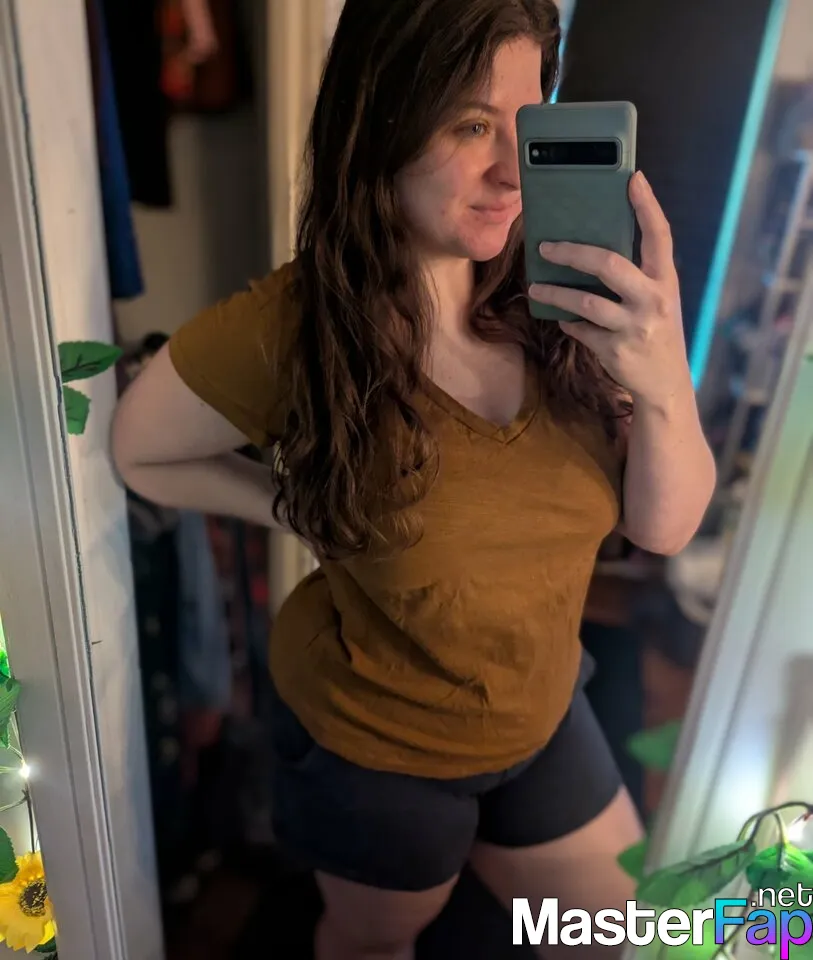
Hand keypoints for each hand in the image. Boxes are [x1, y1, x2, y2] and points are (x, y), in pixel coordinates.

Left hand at [528, 171, 691, 410]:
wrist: (665, 383)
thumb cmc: (656, 331)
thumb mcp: (657, 299)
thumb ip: (636, 276)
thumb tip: (591, 250)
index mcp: (665, 280)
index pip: (659, 235)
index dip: (647, 205)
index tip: (633, 178)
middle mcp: (653, 300)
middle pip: (609, 265)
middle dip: (572, 253)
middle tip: (544, 247)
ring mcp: (634, 326)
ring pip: (586, 302)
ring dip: (555, 293)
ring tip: (535, 288)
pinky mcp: (615, 350)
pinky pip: (581, 330)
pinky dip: (568, 323)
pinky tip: (561, 319)